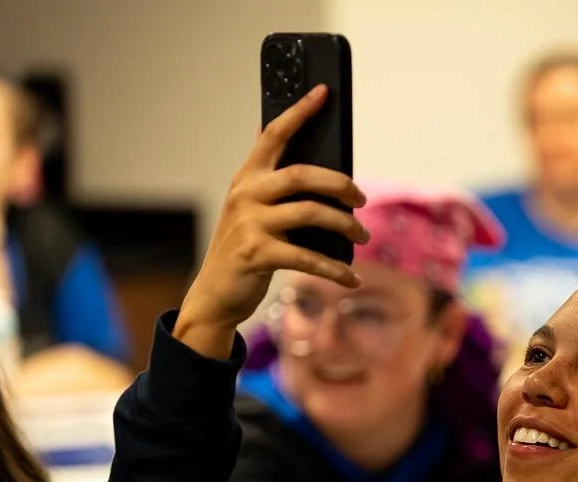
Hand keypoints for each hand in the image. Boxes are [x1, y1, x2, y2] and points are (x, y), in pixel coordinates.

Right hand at [175, 84, 367, 356]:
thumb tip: (320, 169)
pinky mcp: (257, 254)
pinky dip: (335, 270)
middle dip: (340, 184)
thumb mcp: (253, 211)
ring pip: (311, 214)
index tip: (323, 92)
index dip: (299, 112)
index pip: (273, 135)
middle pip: (302, 175)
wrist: (215, 293)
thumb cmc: (245, 248)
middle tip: (362, 199)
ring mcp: (250, 224)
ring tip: (362, 237)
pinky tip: (351, 279)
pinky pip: (308, 258)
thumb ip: (276, 188)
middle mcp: (246, 195)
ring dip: (346, 226)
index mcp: (247, 178)